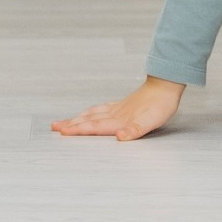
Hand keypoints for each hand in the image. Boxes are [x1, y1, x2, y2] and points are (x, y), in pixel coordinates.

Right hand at [52, 76, 182, 140]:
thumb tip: (120, 137)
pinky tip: (91, 112)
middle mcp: (115, 113)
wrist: (166, 85)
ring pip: (93, 113)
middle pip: (89, 120)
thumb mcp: (151, 122)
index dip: (78, 130)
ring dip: (78, 118)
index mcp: (119, 120)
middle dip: (71, 124)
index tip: (62, 132)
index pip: (94, 127)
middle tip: (55, 127)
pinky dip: (91, 112)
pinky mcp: (123, 105)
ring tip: (66, 121)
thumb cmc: (160, 105)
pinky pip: (101, 109)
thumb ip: (134, 130)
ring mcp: (118, 108)